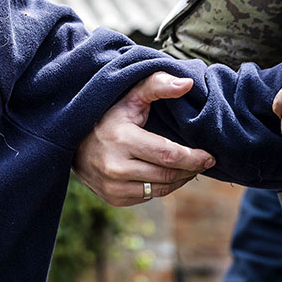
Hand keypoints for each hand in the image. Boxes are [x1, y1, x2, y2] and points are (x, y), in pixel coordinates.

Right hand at [72, 72, 215, 205]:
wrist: (70, 141)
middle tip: (201, 161)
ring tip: (186, 168)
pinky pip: (148, 197)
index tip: (210, 156)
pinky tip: (163, 174)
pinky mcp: (113, 198)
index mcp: (121, 140)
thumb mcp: (128, 98)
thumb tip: (187, 84)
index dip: (194, 158)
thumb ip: (156, 85)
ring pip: (161, 189)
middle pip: (168, 174)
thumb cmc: (106, 116)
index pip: (169, 155)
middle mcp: (115, 167)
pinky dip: (161, 187)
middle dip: (190, 169)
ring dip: (179, 179)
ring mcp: (112, 186)